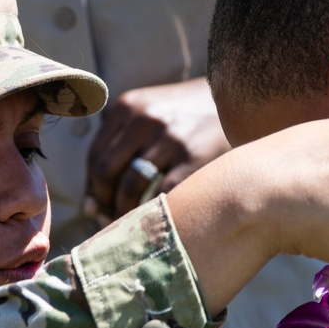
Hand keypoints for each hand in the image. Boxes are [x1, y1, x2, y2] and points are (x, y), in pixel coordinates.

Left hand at [85, 77, 229, 223]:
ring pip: (130, 187)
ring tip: (132, 225)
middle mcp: (146, 118)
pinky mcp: (194, 157)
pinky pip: (163, 195)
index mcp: (129, 106)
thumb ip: (121, 148)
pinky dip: (155, 212)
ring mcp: (171, 137)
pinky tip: (157, 220)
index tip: (96, 208)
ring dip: (125, 212)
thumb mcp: (151, 113)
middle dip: (104, 202)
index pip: (95, 156)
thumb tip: (90, 207)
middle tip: (109, 221)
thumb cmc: (188, 117)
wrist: (238, 102)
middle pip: (106, 171)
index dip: (92, 187)